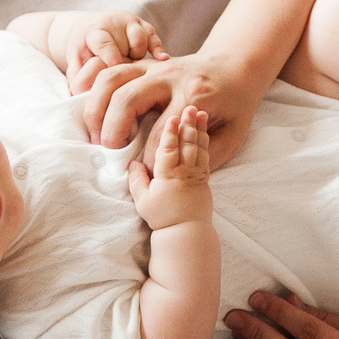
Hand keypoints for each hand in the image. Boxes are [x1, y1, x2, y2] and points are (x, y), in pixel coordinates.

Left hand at [59, 12, 168, 90]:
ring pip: (141, 42)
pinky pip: (154, 37)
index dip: (111, 58)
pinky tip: (162, 59)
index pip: (105, 43)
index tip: (115, 72)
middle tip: (121, 79)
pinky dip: (157, 49)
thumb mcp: (76, 63)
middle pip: (124, 46)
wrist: (90, 30)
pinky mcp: (144, 26)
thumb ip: (78, 78)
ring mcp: (131, 24)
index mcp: (95, 31)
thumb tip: (81, 96)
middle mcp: (114, 23)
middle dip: (125, 64)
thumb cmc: (83, 52)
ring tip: (131, 69)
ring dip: (137, 58)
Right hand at [80, 50, 261, 163]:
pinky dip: (92, 87)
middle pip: (127, 99)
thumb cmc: (235, 104)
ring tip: (95, 135)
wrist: (236, 65)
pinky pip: (108, 69)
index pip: (160, 133)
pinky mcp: (143, 63)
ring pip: (111, 78)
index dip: (148, 159)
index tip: (146, 175)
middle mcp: (169, 76)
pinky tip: (90, 110)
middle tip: (108, 153)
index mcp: (194, 95)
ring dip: (95, 108)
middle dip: (111, 131)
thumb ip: (209, 154)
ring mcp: (153, 65)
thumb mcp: (234, 133)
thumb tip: (177, 172)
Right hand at [127, 106, 212, 229]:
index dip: (170, 132)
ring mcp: (196, 173)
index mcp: (168, 175)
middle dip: (188, 123)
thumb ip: (137, 180)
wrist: (187, 231)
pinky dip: (205, 140)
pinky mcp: (204, 177)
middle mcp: (184, 172)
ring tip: (200, 112)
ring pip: (198, 146)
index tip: (172, 117)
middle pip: (186, 143)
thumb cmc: (164, 217)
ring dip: (198, 128)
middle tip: (190, 106)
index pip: (168, 149)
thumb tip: (133, 163)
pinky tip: (204, 129)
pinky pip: (205, 154)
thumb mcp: (143, 201)